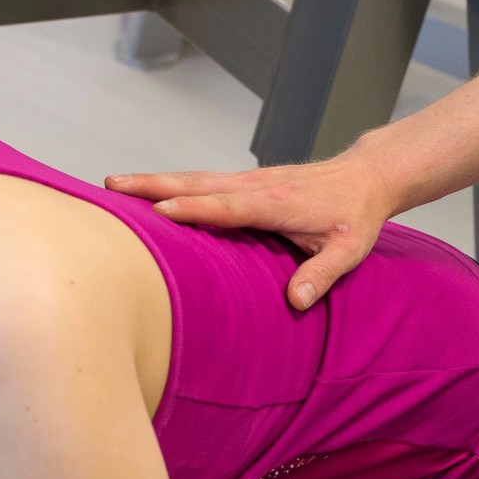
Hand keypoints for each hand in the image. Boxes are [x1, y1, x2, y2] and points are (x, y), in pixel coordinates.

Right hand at [105, 148, 400, 309]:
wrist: (366, 177)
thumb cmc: (356, 216)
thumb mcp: (349, 251)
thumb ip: (322, 275)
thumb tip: (297, 301)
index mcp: (275, 203)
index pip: (226, 207)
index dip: (192, 210)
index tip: (157, 211)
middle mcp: (255, 186)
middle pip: (196, 184)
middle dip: (152, 185)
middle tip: (112, 186)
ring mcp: (248, 181)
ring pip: (194, 180)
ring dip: (154, 181)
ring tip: (114, 185)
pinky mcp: (246, 182)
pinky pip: (203, 182)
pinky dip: (172, 183)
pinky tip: (150, 191)